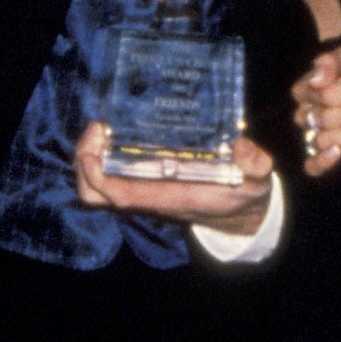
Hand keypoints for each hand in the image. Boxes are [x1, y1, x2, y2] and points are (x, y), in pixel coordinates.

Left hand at [73, 121, 275, 233]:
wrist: (241, 213)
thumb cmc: (244, 194)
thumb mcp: (256, 180)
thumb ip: (255, 164)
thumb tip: (243, 148)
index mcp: (168, 197)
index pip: (120, 193)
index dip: (98, 172)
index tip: (99, 139)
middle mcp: (148, 196)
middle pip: (94, 194)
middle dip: (85, 162)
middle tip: (99, 128)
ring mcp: (142, 191)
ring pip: (95, 188)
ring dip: (89, 158)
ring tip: (102, 127)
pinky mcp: (144, 184)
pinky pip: (108, 178)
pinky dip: (101, 158)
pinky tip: (115, 132)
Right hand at [289, 45, 340, 176]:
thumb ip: (332, 63)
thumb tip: (317, 80)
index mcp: (305, 91)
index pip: (319, 94)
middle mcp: (304, 115)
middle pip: (321, 117)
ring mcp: (310, 137)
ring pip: (321, 139)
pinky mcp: (317, 159)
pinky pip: (311, 165)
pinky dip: (321, 161)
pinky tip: (338, 152)